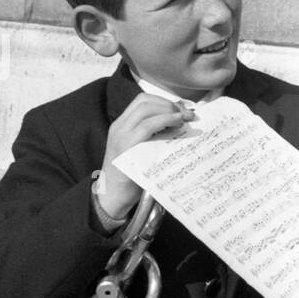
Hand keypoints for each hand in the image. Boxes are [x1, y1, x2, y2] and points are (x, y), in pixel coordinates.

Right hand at [98, 93, 193, 218]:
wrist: (112, 197)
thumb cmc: (131, 177)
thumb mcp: (141, 151)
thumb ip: (153, 137)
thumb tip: (179, 125)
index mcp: (122, 125)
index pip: (142, 101)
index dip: (163, 101)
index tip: (181, 110)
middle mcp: (119, 127)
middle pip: (144, 101)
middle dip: (169, 103)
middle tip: (186, 114)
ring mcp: (121, 135)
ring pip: (145, 109)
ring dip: (169, 110)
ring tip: (184, 119)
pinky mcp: (126, 146)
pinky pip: (147, 126)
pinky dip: (165, 120)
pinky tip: (177, 124)